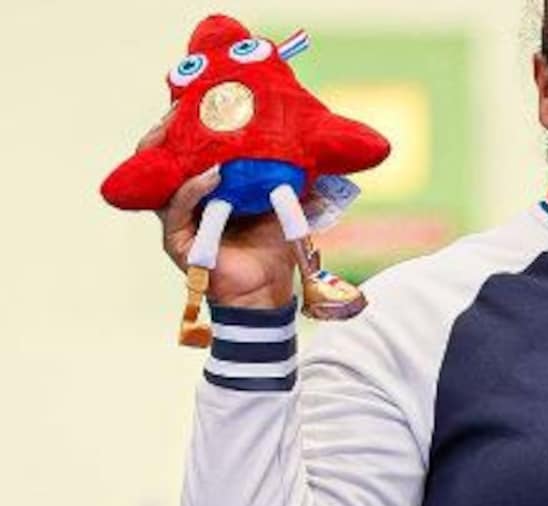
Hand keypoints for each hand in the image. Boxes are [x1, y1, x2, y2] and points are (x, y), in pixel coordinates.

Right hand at [137, 118, 295, 308]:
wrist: (269, 292)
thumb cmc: (272, 247)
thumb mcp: (282, 200)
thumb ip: (287, 174)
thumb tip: (313, 144)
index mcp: (204, 188)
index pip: (183, 148)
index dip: (186, 123)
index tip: (200, 96)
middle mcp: (184, 201)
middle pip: (160, 157)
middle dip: (168, 129)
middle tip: (184, 105)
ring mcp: (177, 220)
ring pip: (159, 178)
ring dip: (171, 150)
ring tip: (187, 127)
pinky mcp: (177, 240)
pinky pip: (178, 207)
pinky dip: (194, 188)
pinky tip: (212, 173)